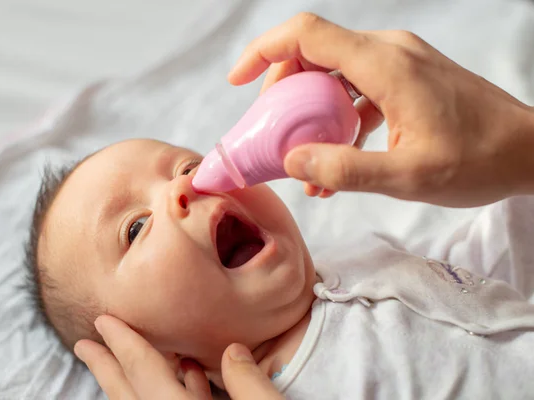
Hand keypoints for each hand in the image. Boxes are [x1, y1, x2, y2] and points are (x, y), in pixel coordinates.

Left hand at [74, 315, 282, 398]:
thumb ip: (250, 385)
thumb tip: (234, 351)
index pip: (146, 374)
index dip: (123, 345)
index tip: (101, 323)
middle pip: (130, 394)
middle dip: (107, 367)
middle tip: (84, 345)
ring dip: (131, 379)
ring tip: (120, 357)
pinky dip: (171, 391)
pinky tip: (185, 376)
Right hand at [229, 13, 533, 206]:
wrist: (528, 150)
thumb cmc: (478, 160)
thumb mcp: (408, 176)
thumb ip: (346, 169)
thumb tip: (292, 161)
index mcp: (385, 65)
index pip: (307, 35)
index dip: (263, 51)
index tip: (237, 80)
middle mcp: (388, 52)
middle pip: (313, 53)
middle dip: (281, 91)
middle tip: (272, 134)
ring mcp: (398, 64)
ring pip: (332, 73)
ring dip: (308, 110)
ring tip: (300, 157)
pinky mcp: (405, 80)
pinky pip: (355, 91)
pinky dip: (335, 119)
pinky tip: (333, 161)